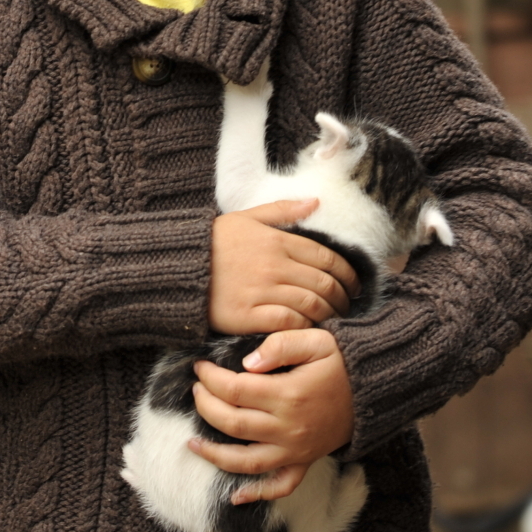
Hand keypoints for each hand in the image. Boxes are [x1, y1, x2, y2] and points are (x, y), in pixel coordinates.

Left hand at [188, 328, 355, 502]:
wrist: (376, 389)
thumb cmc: (343, 361)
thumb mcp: (316, 339)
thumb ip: (280, 345)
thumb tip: (247, 363)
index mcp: (288, 394)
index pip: (234, 389)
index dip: (210, 378)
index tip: (200, 366)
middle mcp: (289, 427)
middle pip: (233, 424)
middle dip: (206, 406)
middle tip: (196, 390)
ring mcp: (296, 449)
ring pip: (246, 461)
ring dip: (215, 454)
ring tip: (192, 442)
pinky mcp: (305, 461)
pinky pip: (281, 485)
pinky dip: (258, 493)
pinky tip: (235, 495)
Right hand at [208, 200, 359, 334]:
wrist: (176, 266)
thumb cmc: (212, 242)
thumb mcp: (246, 217)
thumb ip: (283, 210)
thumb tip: (316, 202)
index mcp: (277, 241)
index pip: (327, 258)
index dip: (348, 273)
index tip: (354, 284)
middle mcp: (274, 266)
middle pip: (324, 283)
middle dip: (343, 297)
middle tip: (348, 305)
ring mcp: (262, 291)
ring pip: (311, 305)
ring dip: (329, 314)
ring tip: (334, 319)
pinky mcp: (249, 315)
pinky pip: (288, 323)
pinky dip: (305, 327)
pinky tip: (309, 329)